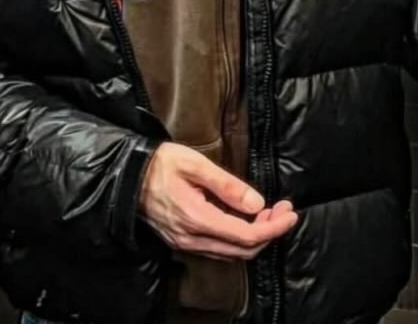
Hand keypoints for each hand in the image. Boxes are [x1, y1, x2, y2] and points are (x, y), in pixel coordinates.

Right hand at [138, 142, 297, 259]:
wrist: (127, 176)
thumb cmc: (161, 164)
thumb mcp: (196, 165)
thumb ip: (227, 185)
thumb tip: (257, 203)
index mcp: (198, 219)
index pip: (246, 235)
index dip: (273, 228)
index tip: (290, 213)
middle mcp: (193, 238)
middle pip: (242, 250)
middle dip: (269, 232)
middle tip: (284, 210)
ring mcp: (186, 243)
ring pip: (231, 253)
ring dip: (255, 236)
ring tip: (269, 213)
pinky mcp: (183, 241)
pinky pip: (218, 249)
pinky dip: (238, 239)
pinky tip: (245, 219)